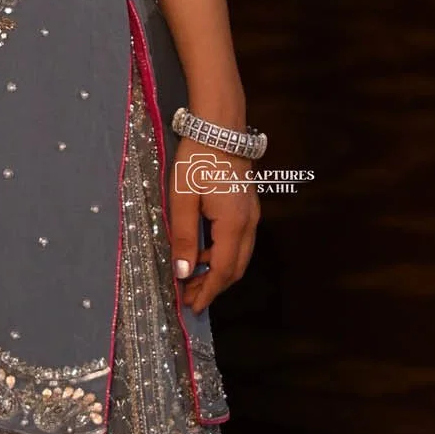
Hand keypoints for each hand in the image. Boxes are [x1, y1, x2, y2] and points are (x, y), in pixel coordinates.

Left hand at [167, 134, 258, 312]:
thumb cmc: (197, 160)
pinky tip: (203, 249)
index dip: (208, 292)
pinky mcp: (248, 206)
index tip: (190, 306)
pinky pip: (239, 241)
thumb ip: (184, 237)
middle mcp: (249, 225)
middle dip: (213, 286)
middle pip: (235, 268)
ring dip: (218, 270)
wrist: (219, 127)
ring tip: (192, 275)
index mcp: (234, 226)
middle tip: (190, 296)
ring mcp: (252, 215)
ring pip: (239, 255)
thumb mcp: (183, 198)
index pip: (223, 272)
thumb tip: (184, 274)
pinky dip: (222, 253)